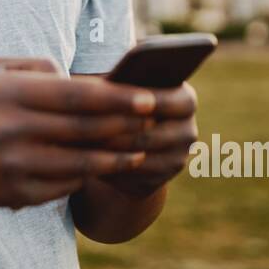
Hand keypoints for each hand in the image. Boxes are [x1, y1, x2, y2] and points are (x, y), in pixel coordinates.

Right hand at [0, 57, 159, 209]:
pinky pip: (66, 185)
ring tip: (139, 150)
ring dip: (117, 157)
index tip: (148, 97)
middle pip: (85, 128)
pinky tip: (106, 167)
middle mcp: (13, 129)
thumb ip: (40, 67)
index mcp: (11, 93)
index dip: (118, 98)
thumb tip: (84, 79)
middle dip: (126, 125)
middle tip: (153, 122)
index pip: (77, 95)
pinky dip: (89, 175)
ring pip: (82, 162)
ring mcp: (15, 165)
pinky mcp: (18, 193)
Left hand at [90, 82, 198, 197]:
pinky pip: (130, 178)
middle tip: (82, 127)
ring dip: (107, 154)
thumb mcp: (125, 89)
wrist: (130, 138)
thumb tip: (101, 86)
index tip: (107, 97)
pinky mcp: (158, 182)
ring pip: (136, 159)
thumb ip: (121, 85)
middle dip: (112, 132)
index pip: (165, 101)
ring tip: (80, 143)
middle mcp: (188, 132)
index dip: (136, 101)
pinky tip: (88, 160)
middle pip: (147, 135)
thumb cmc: (124, 102)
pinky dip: (108, 169)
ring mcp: (176, 160)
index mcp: (185, 101)